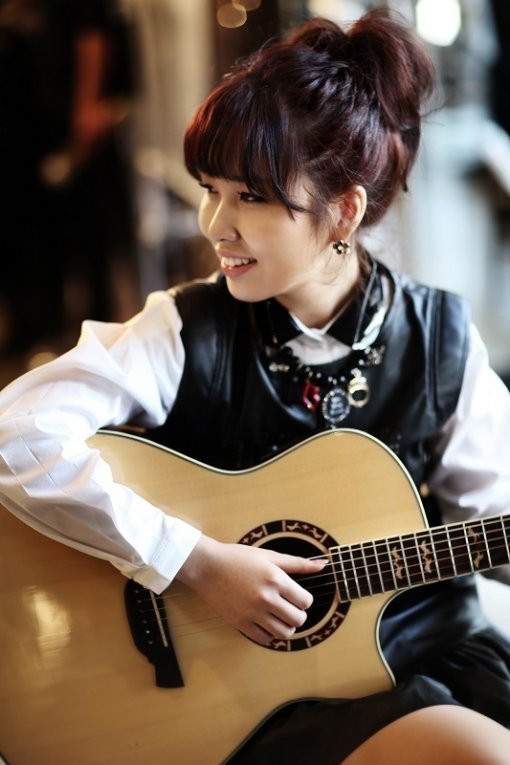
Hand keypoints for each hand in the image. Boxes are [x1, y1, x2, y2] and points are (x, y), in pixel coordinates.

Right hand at [176, 535, 325, 644]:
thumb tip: (322, 565)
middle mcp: (266, 598)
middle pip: (298, 620)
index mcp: (276, 579)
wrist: (208, 567)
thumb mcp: (269, 555)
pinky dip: (270, 634)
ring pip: (284, 633)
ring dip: (287, 627)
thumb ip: (298, 563)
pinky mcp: (241, 623)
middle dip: (298, 614)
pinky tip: (266, 622)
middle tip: (290, 607)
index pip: (305, 601)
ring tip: (280, 617)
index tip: (297, 596)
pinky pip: (265, 639)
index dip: (304, 600)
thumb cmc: (238, 558)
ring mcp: (253, 613)